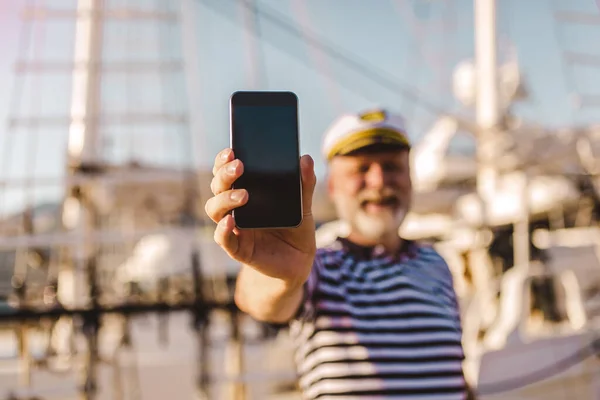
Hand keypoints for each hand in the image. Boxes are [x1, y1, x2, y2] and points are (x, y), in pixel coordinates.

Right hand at [204, 148, 316, 288]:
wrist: (299, 261)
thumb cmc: (296, 229)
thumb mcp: (304, 206)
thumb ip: (304, 185)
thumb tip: (306, 159)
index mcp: (246, 191)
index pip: (227, 172)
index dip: (224, 160)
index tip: (232, 150)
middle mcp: (234, 208)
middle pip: (218, 186)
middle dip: (224, 174)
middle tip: (239, 167)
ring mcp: (234, 228)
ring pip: (214, 209)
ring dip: (224, 199)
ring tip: (243, 195)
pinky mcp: (237, 248)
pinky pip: (223, 238)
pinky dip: (223, 229)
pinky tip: (231, 221)